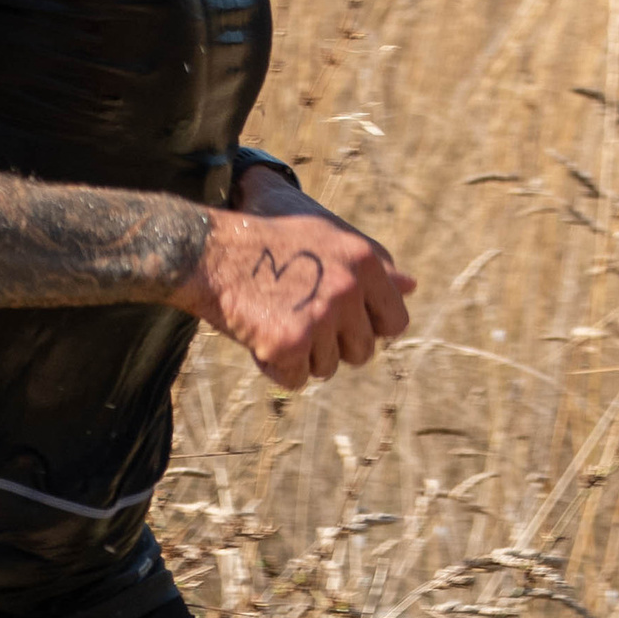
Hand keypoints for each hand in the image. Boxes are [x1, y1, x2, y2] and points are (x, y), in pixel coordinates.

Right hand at [184, 180, 412, 388]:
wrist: (206, 250)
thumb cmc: (265, 240)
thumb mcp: (325, 237)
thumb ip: (370, 264)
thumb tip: (413, 287)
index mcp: (364, 260)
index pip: (395, 321)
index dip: (368, 328)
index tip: (342, 323)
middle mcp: (348, 288)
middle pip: (362, 351)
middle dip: (332, 345)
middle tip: (297, 318)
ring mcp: (319, 316)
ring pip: (328, 367)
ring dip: (301, 356)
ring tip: (274, 319)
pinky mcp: (289, 343)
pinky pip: (295, 380)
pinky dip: (275, 368)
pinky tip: (257, 335)